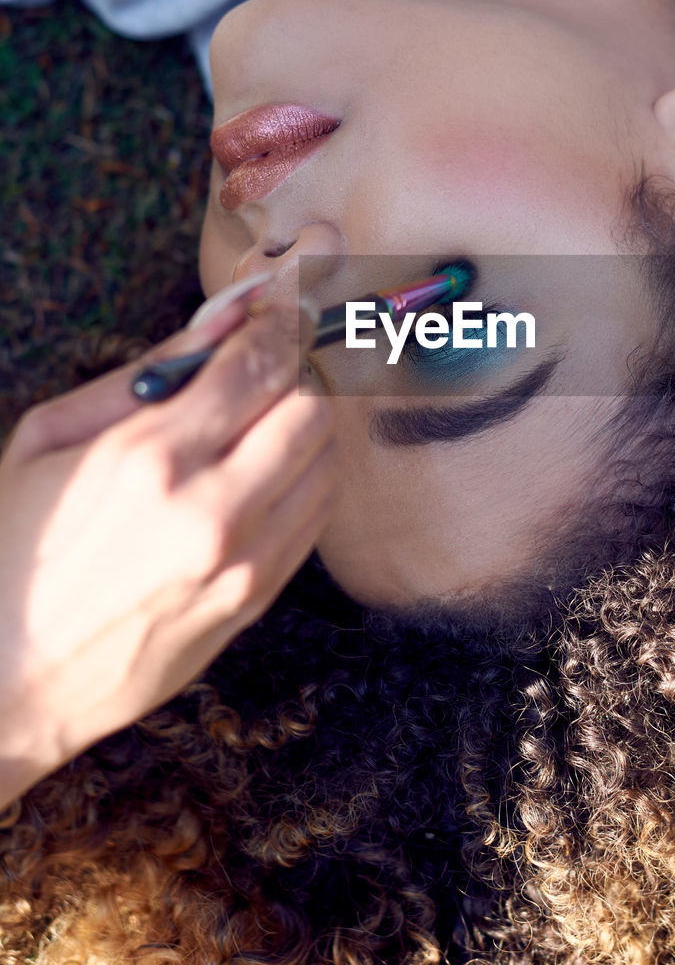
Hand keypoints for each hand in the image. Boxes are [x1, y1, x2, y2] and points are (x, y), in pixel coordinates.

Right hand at [0, 293, 334, 808]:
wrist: (12, 678)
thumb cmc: (16, 547)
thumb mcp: (50, 438)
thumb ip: (147, 372)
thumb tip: (224, 319)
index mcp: (149, 458)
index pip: (259, 365)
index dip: (278, 326)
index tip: (277, 312)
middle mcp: (210, 510)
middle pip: (311, 409)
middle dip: (297, 372)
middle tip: (271, 365)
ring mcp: (242, 562)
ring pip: (326, 462)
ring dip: (306, 426)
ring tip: (263, 420)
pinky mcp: (256, 600)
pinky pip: (317, 517)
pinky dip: (305, 479)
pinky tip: (264, 473)